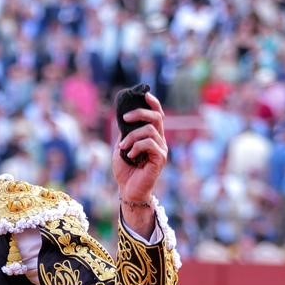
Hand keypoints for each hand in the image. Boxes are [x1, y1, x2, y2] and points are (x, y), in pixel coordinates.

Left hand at [112, 90, 168, 229]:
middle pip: (157, 117)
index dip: (153, 102)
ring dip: (131, 137)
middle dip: (140, 113)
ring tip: (123, 148)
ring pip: (148, 131)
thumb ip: (125, 132)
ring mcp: (161, 150)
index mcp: (152, 136)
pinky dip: (136, 147)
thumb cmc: (125, 170)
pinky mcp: (160, 159)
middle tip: (125, 118)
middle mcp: (160, 141)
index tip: (144, 94)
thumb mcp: (122, 146)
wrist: (128, 190)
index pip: (157, 114)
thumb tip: (123, 114)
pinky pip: (149, 144)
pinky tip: (130, 156)